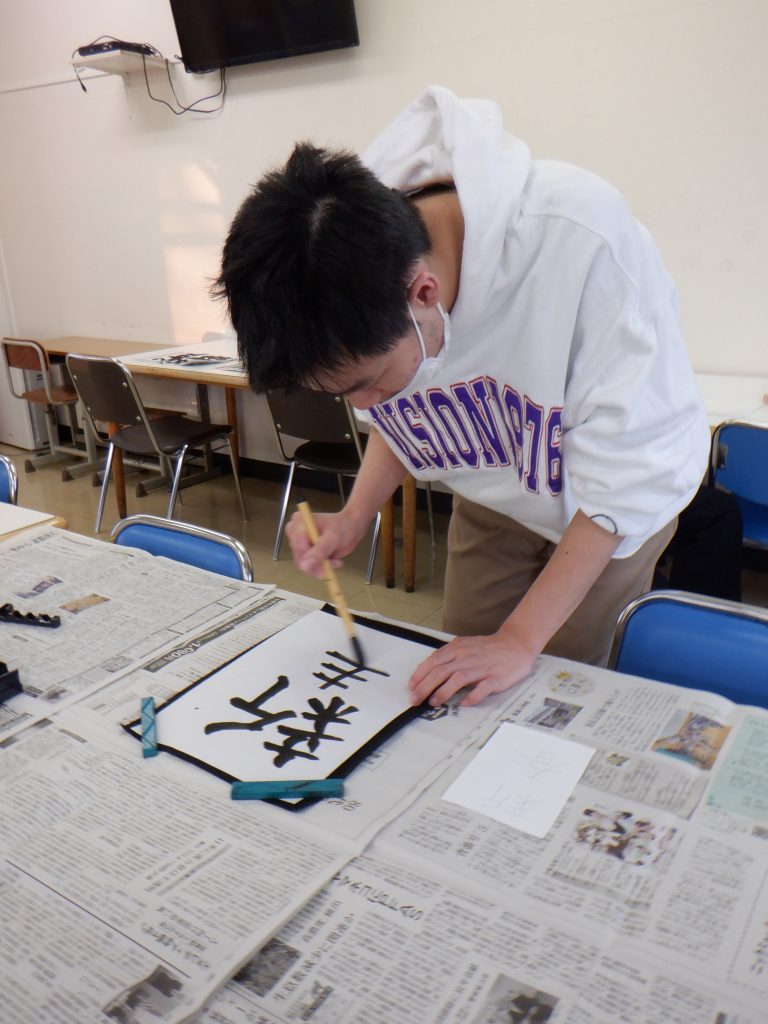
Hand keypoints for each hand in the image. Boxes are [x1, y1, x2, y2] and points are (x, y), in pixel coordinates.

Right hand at [285, 508, 368, 579]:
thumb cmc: (343, 527)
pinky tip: (334, 561)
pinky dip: (323, 567)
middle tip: (336, 564)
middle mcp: (295, 532)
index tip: (326, 564)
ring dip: (322, 567)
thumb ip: (320, 551)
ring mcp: (299, 543)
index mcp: (299, 522)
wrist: (351, 527)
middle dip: (318, 564)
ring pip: (305, 565)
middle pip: (300, 557)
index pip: (298, 546)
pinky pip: (310, 566)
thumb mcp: (333, 538)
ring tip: (337, 562)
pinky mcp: (305, 552)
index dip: (310, 558)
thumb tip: (304, 566)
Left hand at [408, 631, 537, 707]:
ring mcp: (481, 668)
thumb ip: (447, 656)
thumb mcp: (464, 645)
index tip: (412, 687)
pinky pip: (481, 689)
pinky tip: (463, 704)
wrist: (516, 644)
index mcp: (458, 649)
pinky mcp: (495, 678)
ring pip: (458, 679)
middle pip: (441, 671)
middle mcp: (467, 657)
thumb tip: (428, 669)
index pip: (434, 661)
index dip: (420, 674)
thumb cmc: (487, 648)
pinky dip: (471, 697)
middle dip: (425, 687)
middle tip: (415, 699)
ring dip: (443, 692)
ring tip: (433, 702)